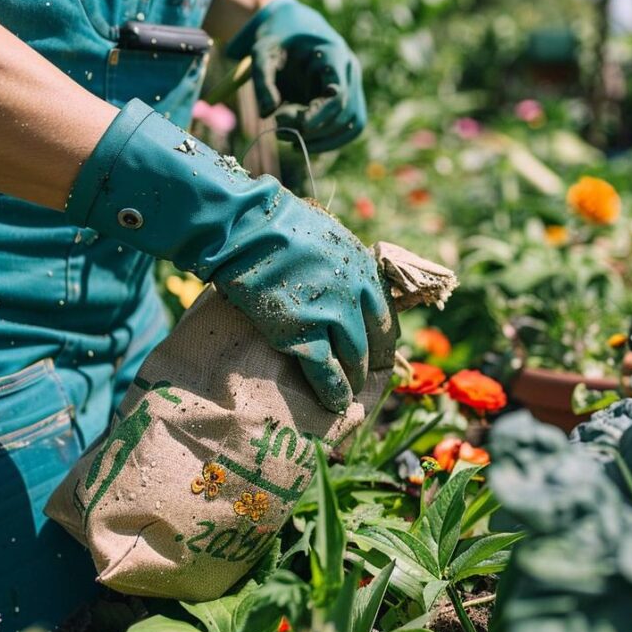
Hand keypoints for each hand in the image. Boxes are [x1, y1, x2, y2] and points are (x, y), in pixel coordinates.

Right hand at [66, 100, 391, 411]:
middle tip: (365, 380)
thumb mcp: (326, 239)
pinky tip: (334, 404)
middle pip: (373, 342)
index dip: (381, 339)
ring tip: (348, 397)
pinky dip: (334, 393)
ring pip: (354, 361)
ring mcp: (332, 316)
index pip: (385, 315)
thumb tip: (341, 284)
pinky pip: (327, 374)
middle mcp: (356, 295)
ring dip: (353, 381)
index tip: (377, 353)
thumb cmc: (276, 227)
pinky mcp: (303, 335)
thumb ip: (339, 267)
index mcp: (363, 269)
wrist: (246, 228)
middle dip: (371, 365)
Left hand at [226, 0, 366, 151]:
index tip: (296, 129)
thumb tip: (267, 115)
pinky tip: (305, 142)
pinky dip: (330, 140)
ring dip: (326, 141)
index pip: (338, 94)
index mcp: (334, 54)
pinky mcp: (350, 97)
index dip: (320, 116)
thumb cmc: (277, 39)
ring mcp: (354, 84)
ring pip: (353, 124)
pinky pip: (349, 126)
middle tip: (281, 133)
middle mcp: (350, 70)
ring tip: (292, 143)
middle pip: (346, 113)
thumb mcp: (262, 53)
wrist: (293, 28)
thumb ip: (262, 81)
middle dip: (316, 130)